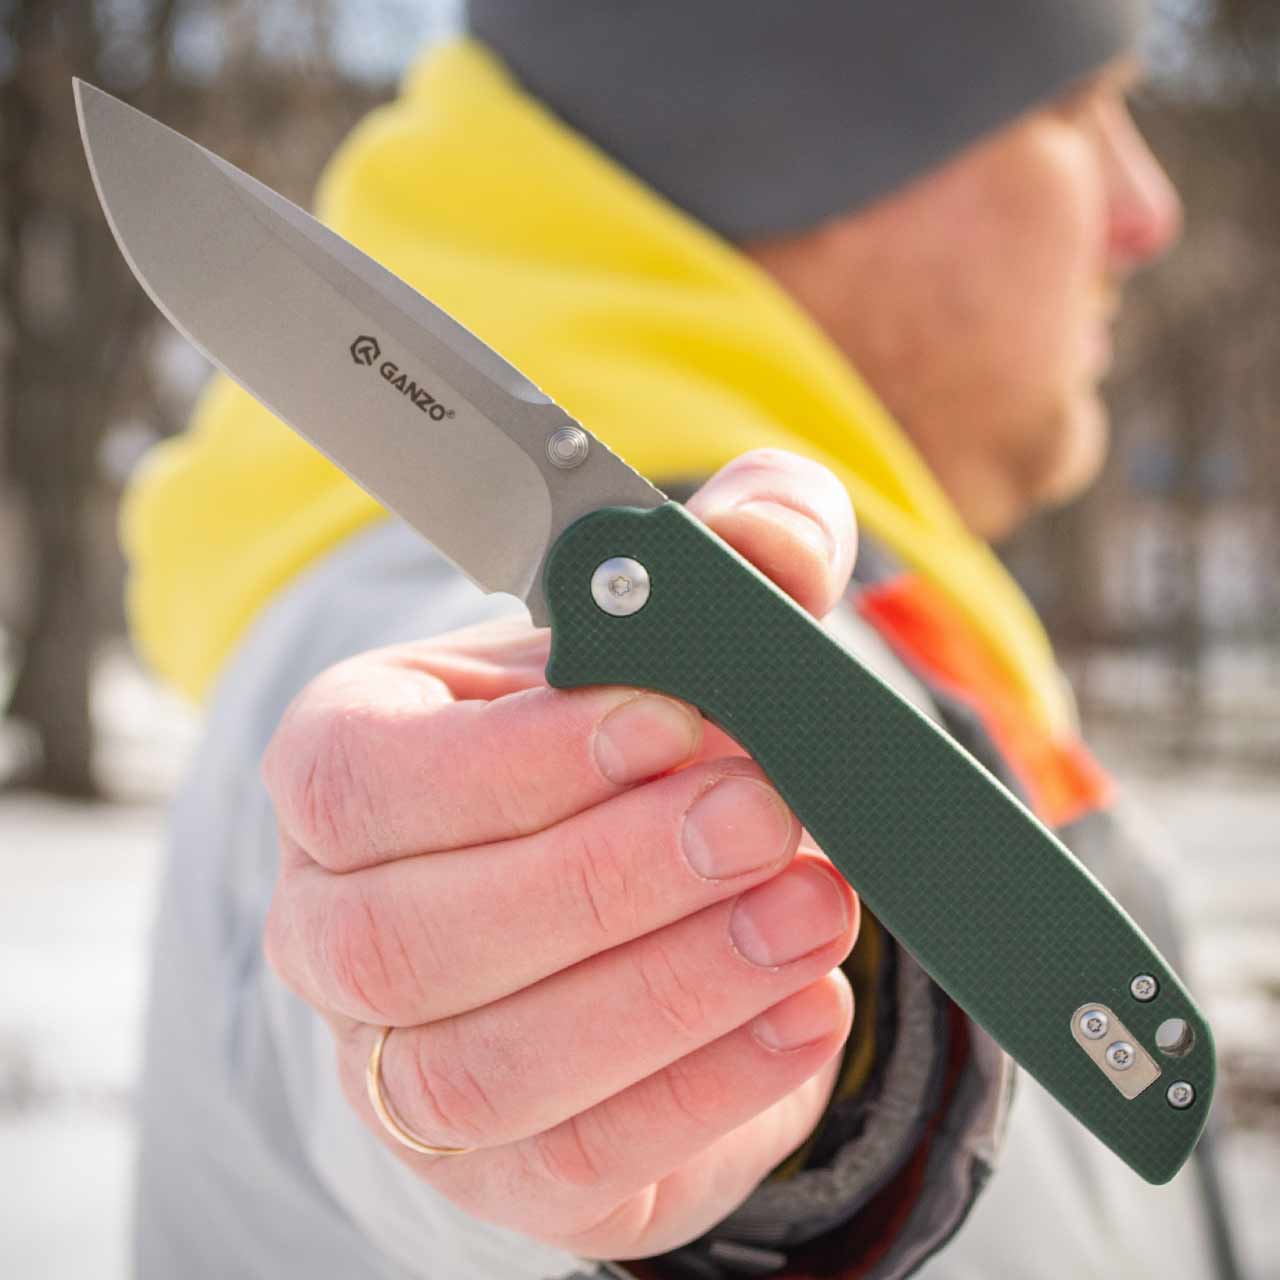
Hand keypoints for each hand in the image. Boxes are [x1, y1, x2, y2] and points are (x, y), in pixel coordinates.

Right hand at [262, 448, 860, 1260]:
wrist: (611, 901)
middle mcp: (334, 929)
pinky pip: (575, 1162)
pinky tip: (806, 1009)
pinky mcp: (499, 1168)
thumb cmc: (617, 748)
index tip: (674, 719)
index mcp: (342, 768)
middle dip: (603, 879)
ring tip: (812, 909)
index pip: (364, 777)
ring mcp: (398, 1070)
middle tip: (763, 815)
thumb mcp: (667, 630)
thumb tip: (768, 543)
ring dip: (669, 988)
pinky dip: (704, 1089)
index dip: (517, 760)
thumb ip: (725, 556)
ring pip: (487, 1067)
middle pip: (407, 937)